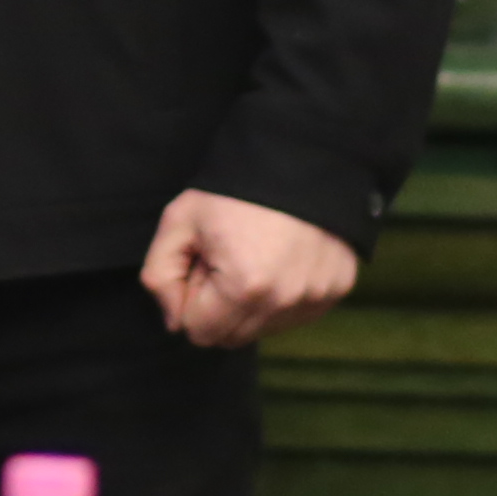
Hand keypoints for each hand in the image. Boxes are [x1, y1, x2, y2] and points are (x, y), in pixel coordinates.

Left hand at [141, 190, 360, 347]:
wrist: (299, 158)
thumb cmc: (234, 192)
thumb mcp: (179, 221)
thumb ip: (159, 276)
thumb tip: (174, 322)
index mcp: (244, 287)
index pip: (198, 332)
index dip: (191, 298)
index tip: (203, 263)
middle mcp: (285, 301)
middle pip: (232, 337)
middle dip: (219, 306)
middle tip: (227, 259)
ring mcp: (316, 297)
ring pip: (264, 329)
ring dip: (251, 304)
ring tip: (255, 256)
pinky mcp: (337, 289)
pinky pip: (296, 315)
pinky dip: (281, 297)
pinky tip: (280, 259)